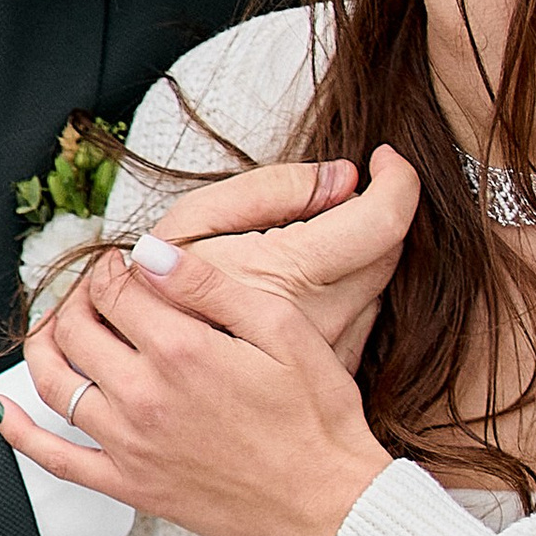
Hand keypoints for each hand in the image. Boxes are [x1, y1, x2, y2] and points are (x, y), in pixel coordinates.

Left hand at [5, 226, 394, 535]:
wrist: (328, 503)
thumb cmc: (317, 418)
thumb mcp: (282, 329)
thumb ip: (210, 285)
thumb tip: (151, 253)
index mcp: (182, 350)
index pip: (115, 289)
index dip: (114, 267)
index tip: (126, 265)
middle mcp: (145, 396)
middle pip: (77, 328)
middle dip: (81, 298)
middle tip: (99, 293)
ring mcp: (131, 444)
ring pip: (55, 383)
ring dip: (44, 345)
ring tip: (57, 329)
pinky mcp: (130, 485)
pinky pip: (57, 460)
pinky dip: (21, 434)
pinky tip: (3, 412)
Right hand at [131, 149, 417, 372]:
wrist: (139, 373)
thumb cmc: (155, 291)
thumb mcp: (197, 219)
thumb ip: (272, 190)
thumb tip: (344, 176)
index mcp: (292, 272)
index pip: (384, 218)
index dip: (397, 179)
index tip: (383, 159)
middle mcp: (320, 318)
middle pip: (389, 251)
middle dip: (374, 213)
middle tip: (334, 200)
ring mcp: (325, 353)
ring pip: (378, 288)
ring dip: (360, 256)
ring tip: (307, 246)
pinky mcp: (322, 376)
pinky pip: (361, 324)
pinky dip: (348, 294)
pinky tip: (305, 288)